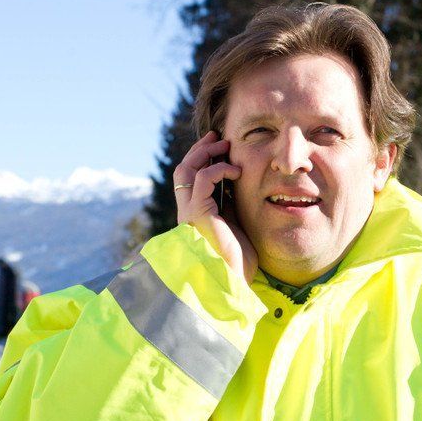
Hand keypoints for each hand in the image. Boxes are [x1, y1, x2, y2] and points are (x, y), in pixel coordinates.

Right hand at [174, 132, 257, 283]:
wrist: (233, 282)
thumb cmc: (237, 261)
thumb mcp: (235, 225)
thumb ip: (230, 205)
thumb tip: (236, 185)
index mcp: (195, 215)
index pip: (189, 179)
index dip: (201, 160)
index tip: (219, 147)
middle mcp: (187, 212)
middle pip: (183, 170)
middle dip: (200, 150)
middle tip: (218, 138)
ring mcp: (189, 213)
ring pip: (187, 170)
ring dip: (205, 153)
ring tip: (225, 146)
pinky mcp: (199, 214)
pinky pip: (204, 179)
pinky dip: (219, 168)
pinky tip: (236, 170)